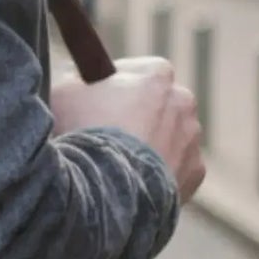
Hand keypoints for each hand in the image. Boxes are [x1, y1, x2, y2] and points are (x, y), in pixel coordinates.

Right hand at [51, 56, 205, 203]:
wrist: (106, 187)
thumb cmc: (85, 132)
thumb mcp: (64, 93)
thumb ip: (77, 81)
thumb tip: (79, 83)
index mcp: (157, 75)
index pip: (143, 70)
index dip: (122, 84)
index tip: (104, 98)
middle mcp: (183, 102)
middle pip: (162, 104)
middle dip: (142, 114)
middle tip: (112, 133)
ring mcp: (192, 139)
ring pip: (172, 137)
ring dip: (152, 145)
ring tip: (121, 163)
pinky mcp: (194, 174)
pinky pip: (176, 169)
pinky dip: (160, 174)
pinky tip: (136, 182)